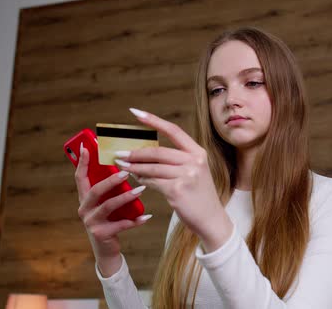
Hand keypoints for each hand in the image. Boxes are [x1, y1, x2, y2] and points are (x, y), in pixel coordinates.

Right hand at [74, 141, 151, 274]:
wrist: (107, 250)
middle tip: (126, 172)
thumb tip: (125, 166)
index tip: (85, 146)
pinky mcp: (102, 234)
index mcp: (84, 198)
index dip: (82, 162)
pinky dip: (135, 220)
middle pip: (95, 190)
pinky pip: (121, 224)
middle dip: (110, 180)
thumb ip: (110, 190)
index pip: (80, 177)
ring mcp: (91, 222)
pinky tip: (147, 216)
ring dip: (126, 197)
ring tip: (141, 190)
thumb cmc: (110, 221)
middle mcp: (84, 209)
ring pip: (108, 206)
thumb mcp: (107, 204)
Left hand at [114, 108, 232, 251]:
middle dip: (136, 152)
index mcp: (198, 152)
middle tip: (119, 152)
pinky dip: (141, 180)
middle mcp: (194, 161)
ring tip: (122, 164)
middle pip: (158, 151)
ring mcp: (186, 175)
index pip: (173, 131)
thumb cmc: (199, 196)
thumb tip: (144, 153)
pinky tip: (135, 178)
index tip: (135, 112)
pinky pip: (152, 182)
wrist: (211, 219)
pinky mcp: (177, 190)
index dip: (153, 120)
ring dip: (134, 166)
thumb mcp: (193, 172)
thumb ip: (175, 161)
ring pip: (152, 167)